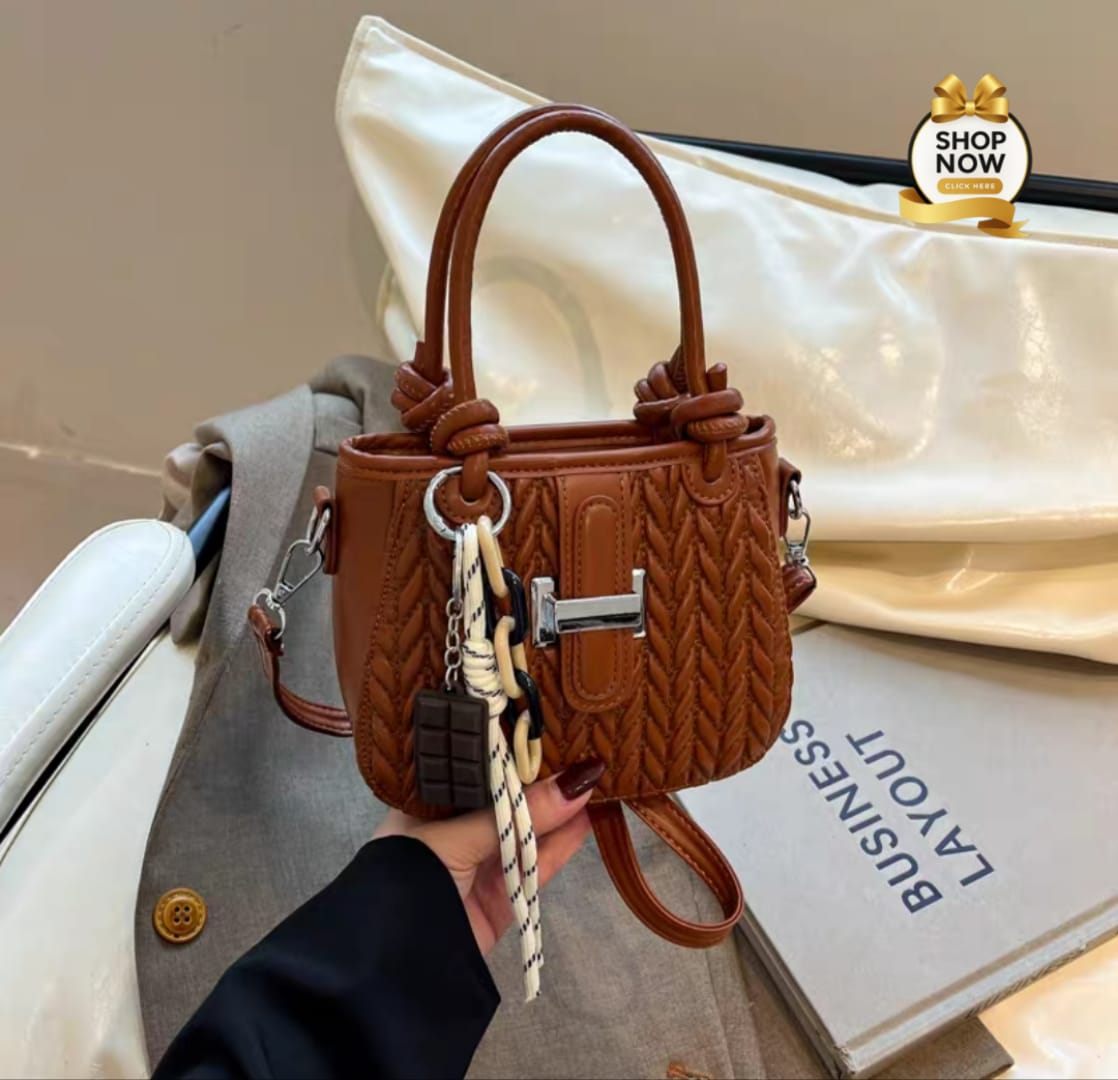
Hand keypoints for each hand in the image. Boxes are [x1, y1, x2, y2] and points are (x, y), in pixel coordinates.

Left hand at [374, 759, 604, 953]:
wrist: (394, 967)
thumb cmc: (410, 878)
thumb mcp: (456, 836)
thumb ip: (517, 812)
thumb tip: (580, 779)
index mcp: (427, 801)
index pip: (475, 765)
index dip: (510, 748)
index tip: (548, 723)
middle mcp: (453, 827)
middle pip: (505, 797)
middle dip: (542, 777)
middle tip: (584, 743)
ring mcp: (479, 863)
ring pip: (526, 829)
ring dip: (560, 808)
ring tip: (598, 774)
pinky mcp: (502, 897)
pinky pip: (538, 865)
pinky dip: (564, 844)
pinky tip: (589, 816)